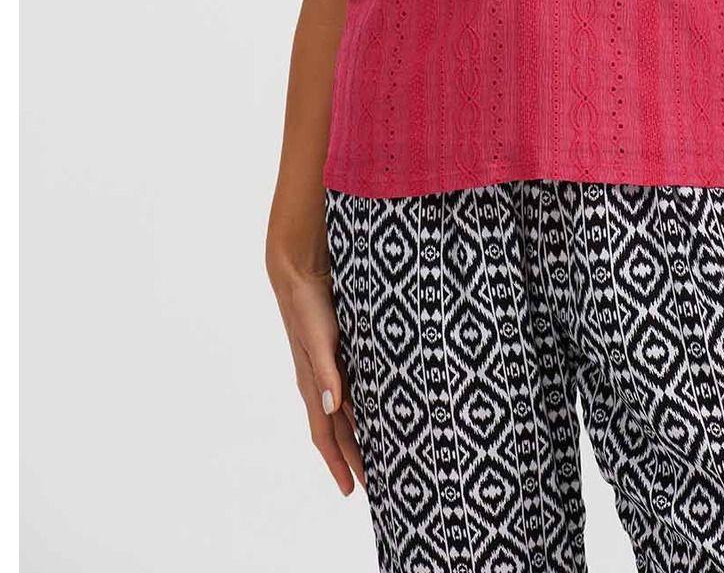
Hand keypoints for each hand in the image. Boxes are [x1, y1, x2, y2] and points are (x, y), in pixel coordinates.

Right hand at [267, 255, 366, 494]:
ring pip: (347, 412)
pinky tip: (380, 407)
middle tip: (375, 483)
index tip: (350, 491)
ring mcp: (330, 368)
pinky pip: (354, 388)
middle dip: (354, 457)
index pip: (326, 435)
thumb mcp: (319, 339)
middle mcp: (321, 382)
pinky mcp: (340, 352)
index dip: (338, 463)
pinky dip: (365, 406)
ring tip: (380, 454)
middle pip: (339, 430)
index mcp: (313, 385)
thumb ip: (326, 372)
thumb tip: (331, 408)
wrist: (303, 272)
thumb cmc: (309, 306)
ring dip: (360, 435)